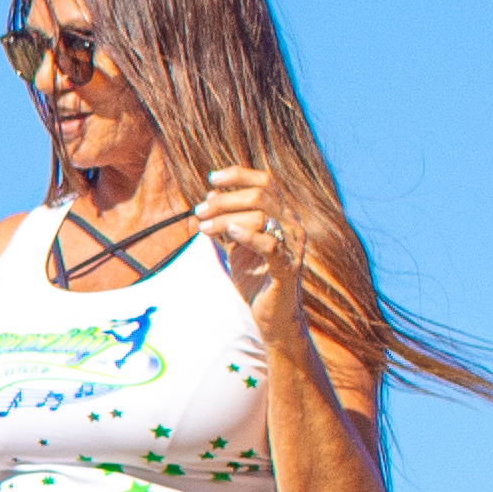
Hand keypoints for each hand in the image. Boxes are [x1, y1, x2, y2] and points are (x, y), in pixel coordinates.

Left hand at [202, 164, 305, 333]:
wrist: (271, 316)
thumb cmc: (255, 278)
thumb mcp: (237, 244)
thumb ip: (228, 220)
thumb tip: (211, 194)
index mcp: (283, 216)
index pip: (266, 182)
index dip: (239, 175)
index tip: (212, 179)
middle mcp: (292, 226)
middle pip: (259, 196)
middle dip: (224, 200)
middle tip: (199, 211)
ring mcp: (293, 246)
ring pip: (261, 216)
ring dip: (226, 217)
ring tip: (203, 226)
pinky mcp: (288, 268)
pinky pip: (270, 245)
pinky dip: (248, 235)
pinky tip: (230, 231)